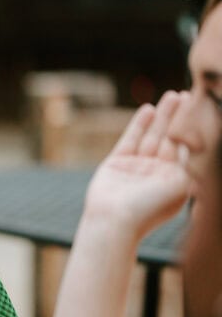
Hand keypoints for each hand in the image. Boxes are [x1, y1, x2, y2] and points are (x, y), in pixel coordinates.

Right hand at [83, 92, 190, 238]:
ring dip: (162, 116)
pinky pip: (130, 139)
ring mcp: (136, 167)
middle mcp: (157, 173)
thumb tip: (201, 143)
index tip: (201, 109)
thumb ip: (191, 163)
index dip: (192, 129)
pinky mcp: (117, 163)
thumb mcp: (181, 185)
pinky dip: (139, 125)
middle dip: (178, 118)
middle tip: (187, 95)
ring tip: (171, 97)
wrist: (115, 221)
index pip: (186, 149)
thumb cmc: (150, 208)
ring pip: (152, 136)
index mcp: (175, 181)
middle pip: (169, 139)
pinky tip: (148, 110)